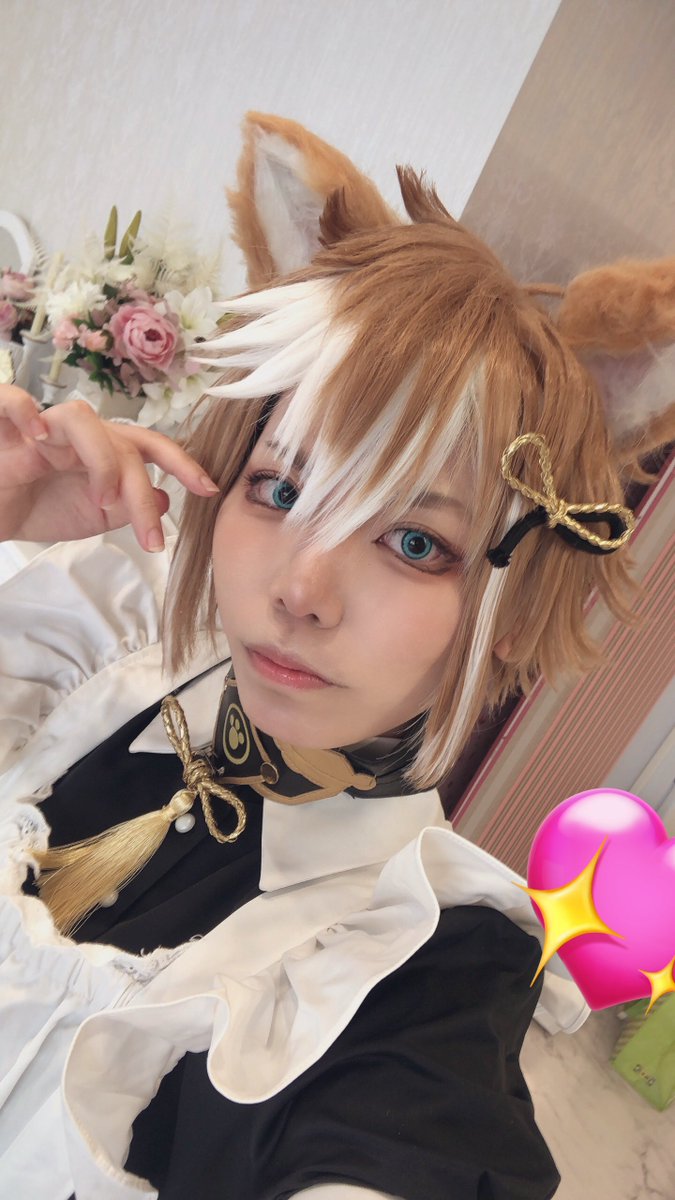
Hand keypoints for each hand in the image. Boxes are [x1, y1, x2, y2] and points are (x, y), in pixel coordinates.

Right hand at [0, 384, 220, 550]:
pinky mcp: (2, 426)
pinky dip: (24, 410)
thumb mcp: (90, 517)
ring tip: (100, 501)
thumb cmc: (33, 507)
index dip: (182, 463)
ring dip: (102, 461)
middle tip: (151, 537)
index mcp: (101, 451)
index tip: (210, 490)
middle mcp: (76, 434)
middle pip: (124, 443)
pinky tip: (37, 438)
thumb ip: (126, 509)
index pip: (149, 446)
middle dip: (143, 492)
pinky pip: (11, 400)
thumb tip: (168, 500)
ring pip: (83, 419)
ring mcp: (41, 426)